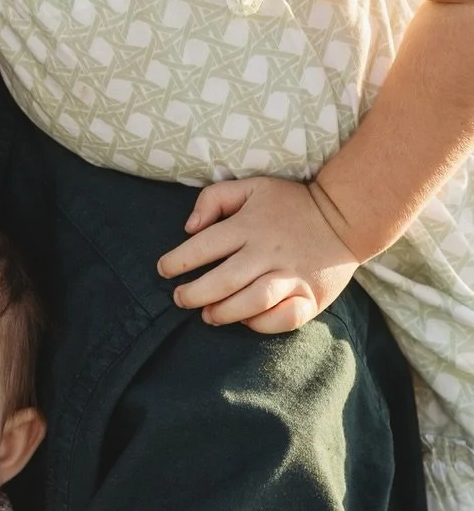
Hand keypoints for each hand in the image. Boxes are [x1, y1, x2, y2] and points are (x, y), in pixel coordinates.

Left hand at [157, 177, 359, 332]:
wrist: (347, 217)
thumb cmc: (291, 204)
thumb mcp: (252, 187)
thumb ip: (214, 199)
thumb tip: (189, 228)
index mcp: (250, 225)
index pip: (203, 246)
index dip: (177, 261)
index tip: (164, 270)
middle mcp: (269, 252)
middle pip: (223, 281)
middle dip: (193, 294)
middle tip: (180, 299)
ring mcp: (292, 276)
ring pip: (251, 302)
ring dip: (223, 313)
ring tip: (207, 315)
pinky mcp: (311, 297)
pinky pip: (283, 318)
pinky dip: (261, 324)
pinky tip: (245, 320)